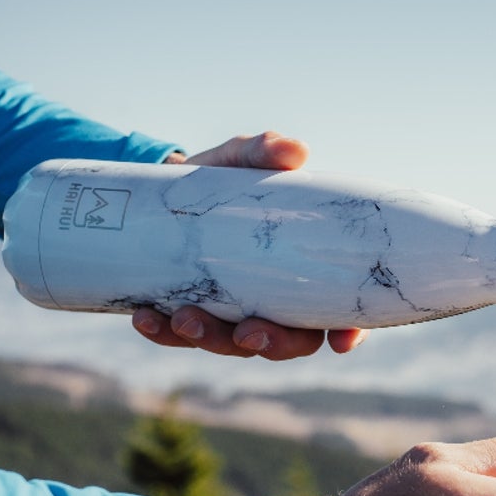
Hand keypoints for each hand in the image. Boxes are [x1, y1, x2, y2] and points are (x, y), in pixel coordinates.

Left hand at [130, 131, 368, 359]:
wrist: (165, 187)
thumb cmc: (222, 176)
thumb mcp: (242, 157)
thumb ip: (264, 150)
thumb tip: (294, 151)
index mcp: (304, 270)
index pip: (339, 312)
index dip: (350, 332)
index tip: (342, 342)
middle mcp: (275, 302)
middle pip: (290, 342)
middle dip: (272, 345)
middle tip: (248, 332)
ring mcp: (231, 315)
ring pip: (233, 345)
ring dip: (211, 340)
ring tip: (183, 317)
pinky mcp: (189, 315)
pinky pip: (178, 336)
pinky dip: (163, 332)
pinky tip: (145, 317)